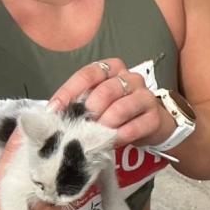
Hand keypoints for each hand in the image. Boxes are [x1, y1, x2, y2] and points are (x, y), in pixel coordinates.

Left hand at [47, 59, 173, 147]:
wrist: (149, 125)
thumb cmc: (115, 109)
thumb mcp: (96, 101)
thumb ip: (79, 102)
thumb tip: (54, 113)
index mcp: (111, 68)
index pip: (88, 74)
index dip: (69, 91)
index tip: (54, 110)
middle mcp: (130, 77)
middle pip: (105, 91)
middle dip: (88, 111)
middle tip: (78, 126)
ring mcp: (145, 95)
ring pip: (120, 108)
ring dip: (104, 125)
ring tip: (94, 136)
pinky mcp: (155, 116)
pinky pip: (135, 126)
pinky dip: (119, 136)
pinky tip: (111, 142)